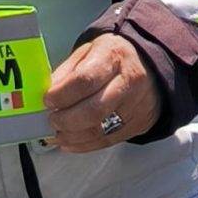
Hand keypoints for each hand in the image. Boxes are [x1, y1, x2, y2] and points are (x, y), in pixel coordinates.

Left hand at [44, 34, 159, 152]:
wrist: (150, 66)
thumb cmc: (114, 58)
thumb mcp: (88, 52)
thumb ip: (66, 72)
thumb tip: (47, 94)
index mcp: (113, 56)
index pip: (85, 80)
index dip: (62, 95)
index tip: (47, 101)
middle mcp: (128, 81)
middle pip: (94, 110)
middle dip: (66, 120)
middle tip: (52, 120)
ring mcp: (135, 106)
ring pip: (100, 131)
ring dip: (72, 136)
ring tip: (57, 133)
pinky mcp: (138, 124)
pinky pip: (107, 141)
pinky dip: (84, 145)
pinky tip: (70, 141)